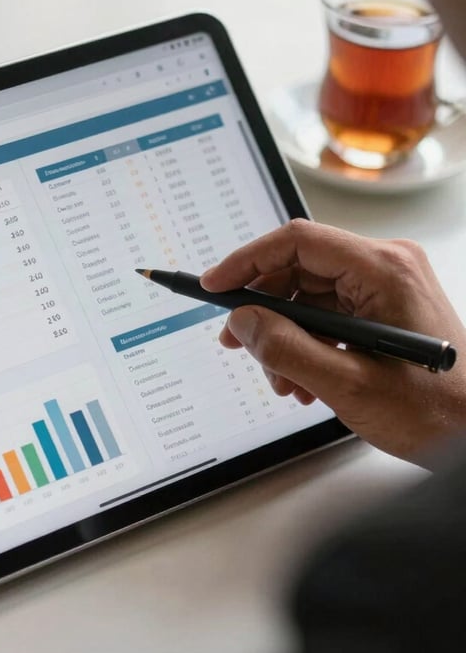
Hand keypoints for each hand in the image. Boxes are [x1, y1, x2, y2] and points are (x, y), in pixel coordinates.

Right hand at [201, 219, 465, 464]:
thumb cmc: (438, 411)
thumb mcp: (350, 385)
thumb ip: (287, 350)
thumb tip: (244, 322)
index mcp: (384, 270)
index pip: (298, 241)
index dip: (248, 260)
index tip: (215, 285)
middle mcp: (386, 267)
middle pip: (298, 269)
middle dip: (263, 310)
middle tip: (238, 341)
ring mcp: (385, 287)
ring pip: (307, 295)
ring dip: (283, 335)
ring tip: (283, 379)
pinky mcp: (382, 308)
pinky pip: (326, 313)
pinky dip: (305, 343)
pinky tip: (303, 378)